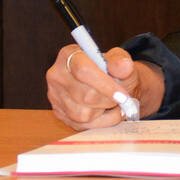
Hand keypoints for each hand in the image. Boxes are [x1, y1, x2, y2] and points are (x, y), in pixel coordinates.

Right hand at [45, 44, 163, 130]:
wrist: (110, 85)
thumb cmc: (113, 71)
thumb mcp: (120, 60)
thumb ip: (121, 61)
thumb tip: (124, 66)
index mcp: (69, 55)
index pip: (84, 70)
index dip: (105, 84)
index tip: (122, 94)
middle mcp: (57, 75)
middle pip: (85, 95)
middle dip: (108, 100)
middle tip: (121, 97)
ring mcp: (55, 96)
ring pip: (83, 113)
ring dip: (104, 111)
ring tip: (112, 102)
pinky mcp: (59, 114)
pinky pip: (82, 125)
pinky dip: (101, 121)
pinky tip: (107, 112)